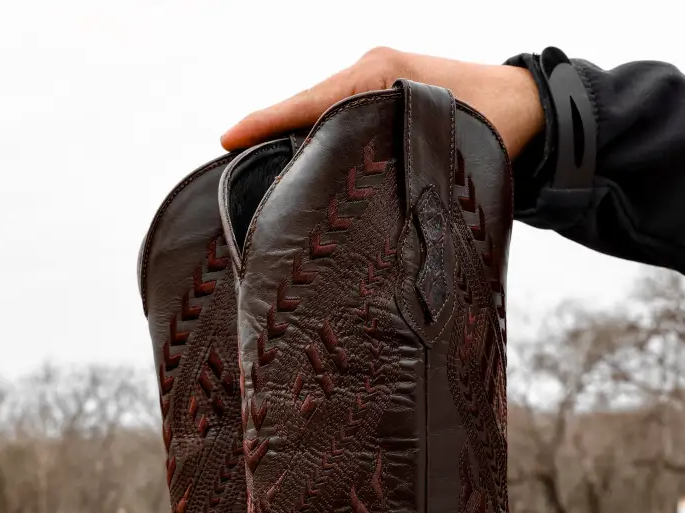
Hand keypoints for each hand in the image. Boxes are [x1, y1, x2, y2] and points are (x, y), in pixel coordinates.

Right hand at [221, 48, 543, 159]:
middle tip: (232, 162)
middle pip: (306, 107)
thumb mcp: (444, 141)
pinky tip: (304, 166)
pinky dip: (319, 138)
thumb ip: (398, 160)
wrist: (531, 107)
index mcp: (379, 75)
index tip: (228, 139)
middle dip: (269, 132)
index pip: (309, 101)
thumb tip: (354, 194)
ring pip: (321, 114)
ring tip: (258, 171)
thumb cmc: (494, 123)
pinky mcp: (383, 97)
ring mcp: (376, 82)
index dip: (266, 122)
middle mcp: (371, 72)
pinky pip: (340, 117)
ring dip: (294, 139)